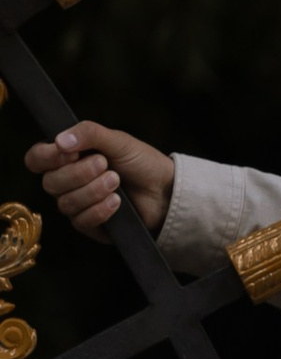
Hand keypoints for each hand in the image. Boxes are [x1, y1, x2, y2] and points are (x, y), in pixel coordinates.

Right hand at [21, 121, 173, 237]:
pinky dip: (100, 210)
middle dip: (79, 173)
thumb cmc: (141, 162)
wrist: (167, 190)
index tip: (70, 152)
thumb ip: (89, 133)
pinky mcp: (90, 225)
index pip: (36, 159)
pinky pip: (81, 221)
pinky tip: (117, 202)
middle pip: (50, 183)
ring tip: (117, 181)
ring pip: (65, 203)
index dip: (47, 157)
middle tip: (106, 164)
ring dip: (93, 191)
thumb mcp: (117, 140)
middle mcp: (67, 181)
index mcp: (68, 157)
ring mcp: (77, 204)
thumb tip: (60, 140)